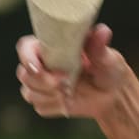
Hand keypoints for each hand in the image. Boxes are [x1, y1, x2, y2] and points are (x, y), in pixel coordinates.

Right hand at [16, 25, 135, 122]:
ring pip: (29, 92)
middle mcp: (41, 65)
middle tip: (65, 82)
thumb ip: (99, 46)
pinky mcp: (43, 102)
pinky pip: (40, 107)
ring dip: (50, 95)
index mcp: (51, 48)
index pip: (25, 47)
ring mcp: (40, 85)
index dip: (27, 57)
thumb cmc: (109, 70)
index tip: (40, 67)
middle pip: (24, 74)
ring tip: (71, 90)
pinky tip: (70, 101)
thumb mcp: (107, 56)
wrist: (113, 95)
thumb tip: (102, 31)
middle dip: (43, 81)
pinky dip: (55, 106)